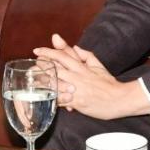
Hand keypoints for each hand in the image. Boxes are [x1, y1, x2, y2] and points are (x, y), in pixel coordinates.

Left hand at [33, 34, 149, 119]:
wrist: (120, 99)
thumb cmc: (109, 83)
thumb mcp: (99, 65)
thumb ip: (86, 55)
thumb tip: (76, 47)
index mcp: (82, 67)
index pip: (62, 55)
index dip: (48, 52)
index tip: (37, 50)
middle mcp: (78, 76)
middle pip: (55, 68)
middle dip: (40, 66)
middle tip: (30, 66)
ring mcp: (77, 89)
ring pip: (56, 84)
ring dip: (42, 82)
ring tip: (31, 80)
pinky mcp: (78, 102)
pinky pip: (62, 100)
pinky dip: (52, 98)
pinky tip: (43, 97)